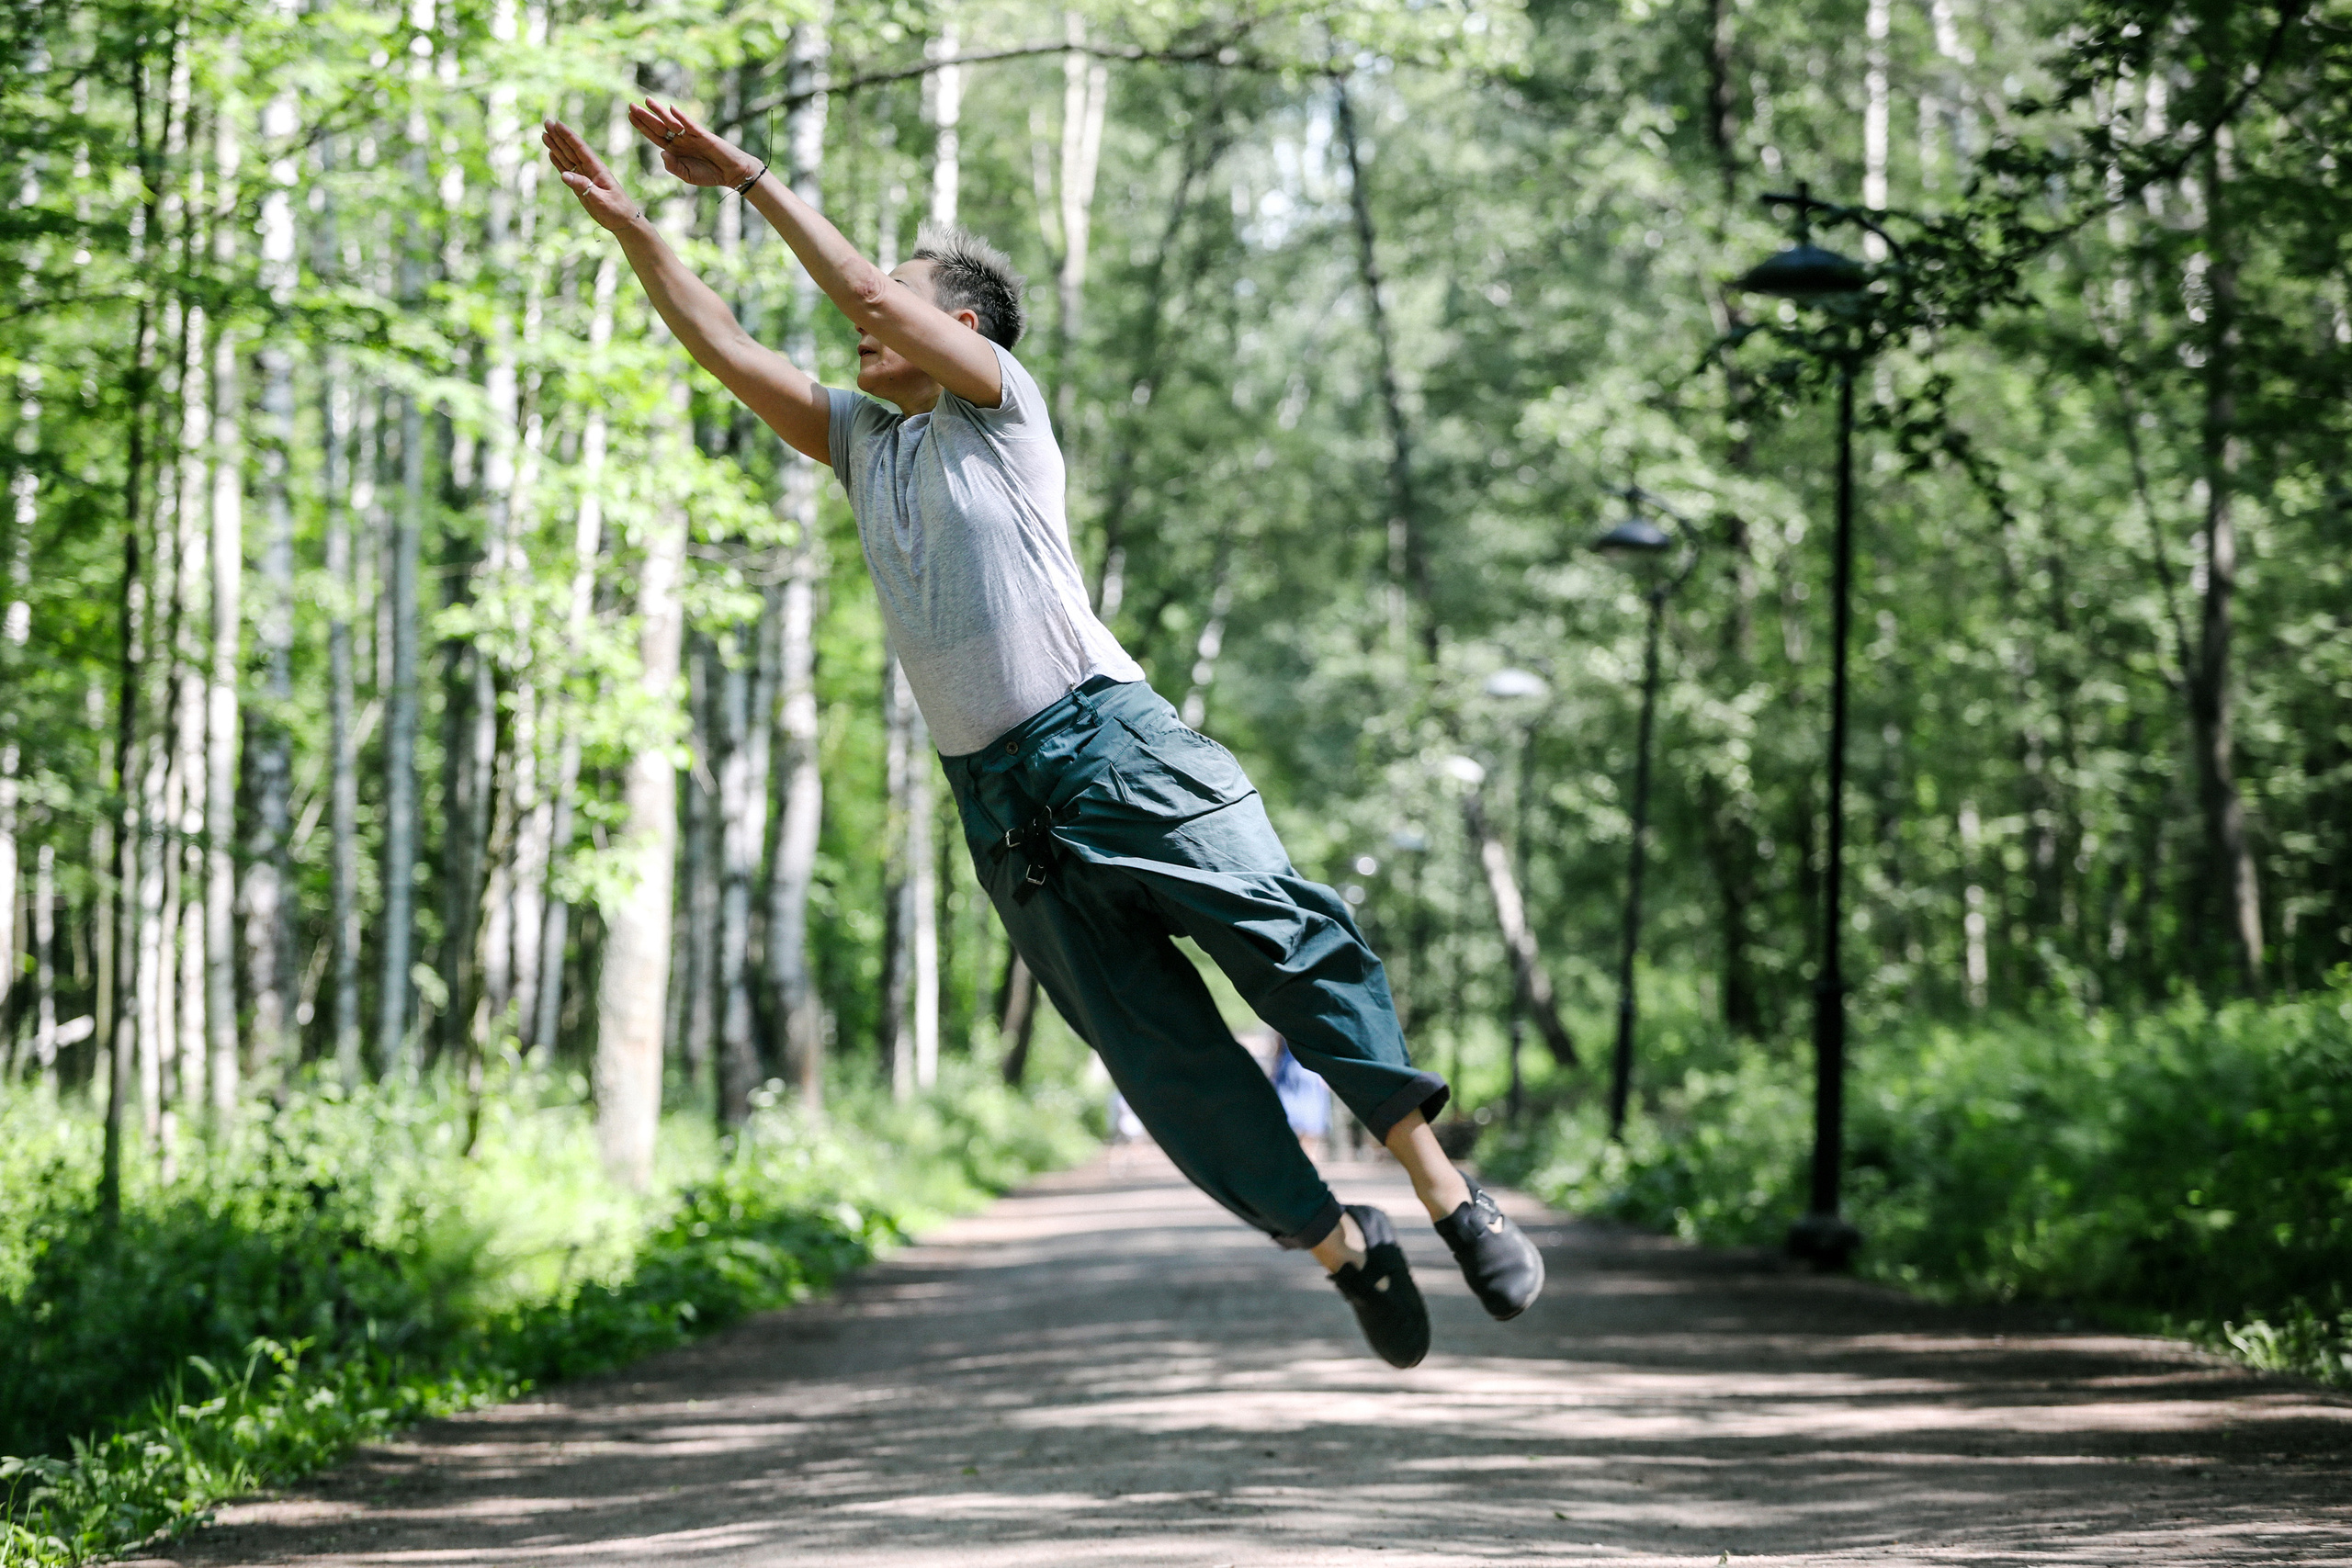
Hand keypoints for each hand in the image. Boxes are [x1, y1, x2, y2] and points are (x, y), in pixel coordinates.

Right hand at [542, 119, 643, 233]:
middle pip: (571, 150)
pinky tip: (552, 153)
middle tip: (546, 122)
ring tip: (545, 134)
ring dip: (556, 146)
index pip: (580, 148)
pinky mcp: (581, 186)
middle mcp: (591, 170)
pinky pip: (568, 170)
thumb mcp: (601, 200)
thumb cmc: (616, 210)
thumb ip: (583, 187)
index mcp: (597, 169)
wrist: (624, 222)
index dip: (568, 136)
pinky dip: (559, 162)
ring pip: (567, 158)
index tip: (557, 123)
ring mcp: (585, 177)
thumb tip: (564, 175)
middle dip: (559, 136)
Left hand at [627, 99, 759, 189]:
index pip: (654, 136)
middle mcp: (680, 140)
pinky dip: (681, 117)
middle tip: (631, 105)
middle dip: (645, 116)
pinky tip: (671, 109)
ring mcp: (690, 136)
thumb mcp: (687, 175)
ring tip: (647, 100)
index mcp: (674, 150)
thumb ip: (673, 166)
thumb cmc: (709, 175)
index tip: (629, 116)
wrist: (730, 173)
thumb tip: (662, 152)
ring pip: (671, 121)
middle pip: (659, 126)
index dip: (642, 126)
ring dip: (659, 111)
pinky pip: (689, 124)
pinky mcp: (703, 134)